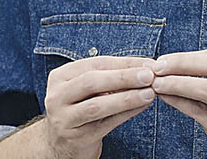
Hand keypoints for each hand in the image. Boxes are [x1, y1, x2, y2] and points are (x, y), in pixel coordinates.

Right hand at [38, 55, 157, 158]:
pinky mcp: (76, 137)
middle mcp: (57, 96)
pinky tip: (142, 107)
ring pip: (97, 105)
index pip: (96, 63)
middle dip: (124, 77)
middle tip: (148, 76)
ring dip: (126, 98)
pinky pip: (105, 124)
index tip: (148, 63)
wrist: (62, 143)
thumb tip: (146, 67)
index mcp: (60, 77)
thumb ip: (111, 77)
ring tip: (148, 93)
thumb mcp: (88, 89)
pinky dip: (126, 114)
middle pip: (92, 81)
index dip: (124, 62)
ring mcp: (64, 118)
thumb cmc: (80, 108)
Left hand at [149, 49, 206, 158]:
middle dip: (181, 63)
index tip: (167, 59)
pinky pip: (200, 111)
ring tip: (158, 83)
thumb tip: (178, 66)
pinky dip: (179, 101)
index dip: (188, 56)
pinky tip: (167, 98)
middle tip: (159, 66)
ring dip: (177, 83)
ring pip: (206, 88)